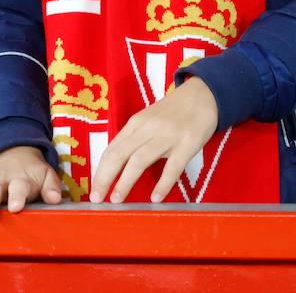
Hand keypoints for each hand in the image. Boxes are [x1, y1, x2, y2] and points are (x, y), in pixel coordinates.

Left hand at [89, 76, 218, 203]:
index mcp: (134, 124)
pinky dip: (163, 183)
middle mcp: (146, 128)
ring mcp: (167, 136)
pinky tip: (155, 197)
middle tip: (96, 198)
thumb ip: (133, 139)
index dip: (100, 171)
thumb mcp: (147, 121)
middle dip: (105, 177)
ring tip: (117, 200)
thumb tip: (115, 164)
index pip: (111, 150)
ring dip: (125, 181)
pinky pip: (173, 166)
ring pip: (140, 160)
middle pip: (119, 154)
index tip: (94, 189)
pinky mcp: (187, 143)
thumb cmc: (172, 113)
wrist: (202, 95)